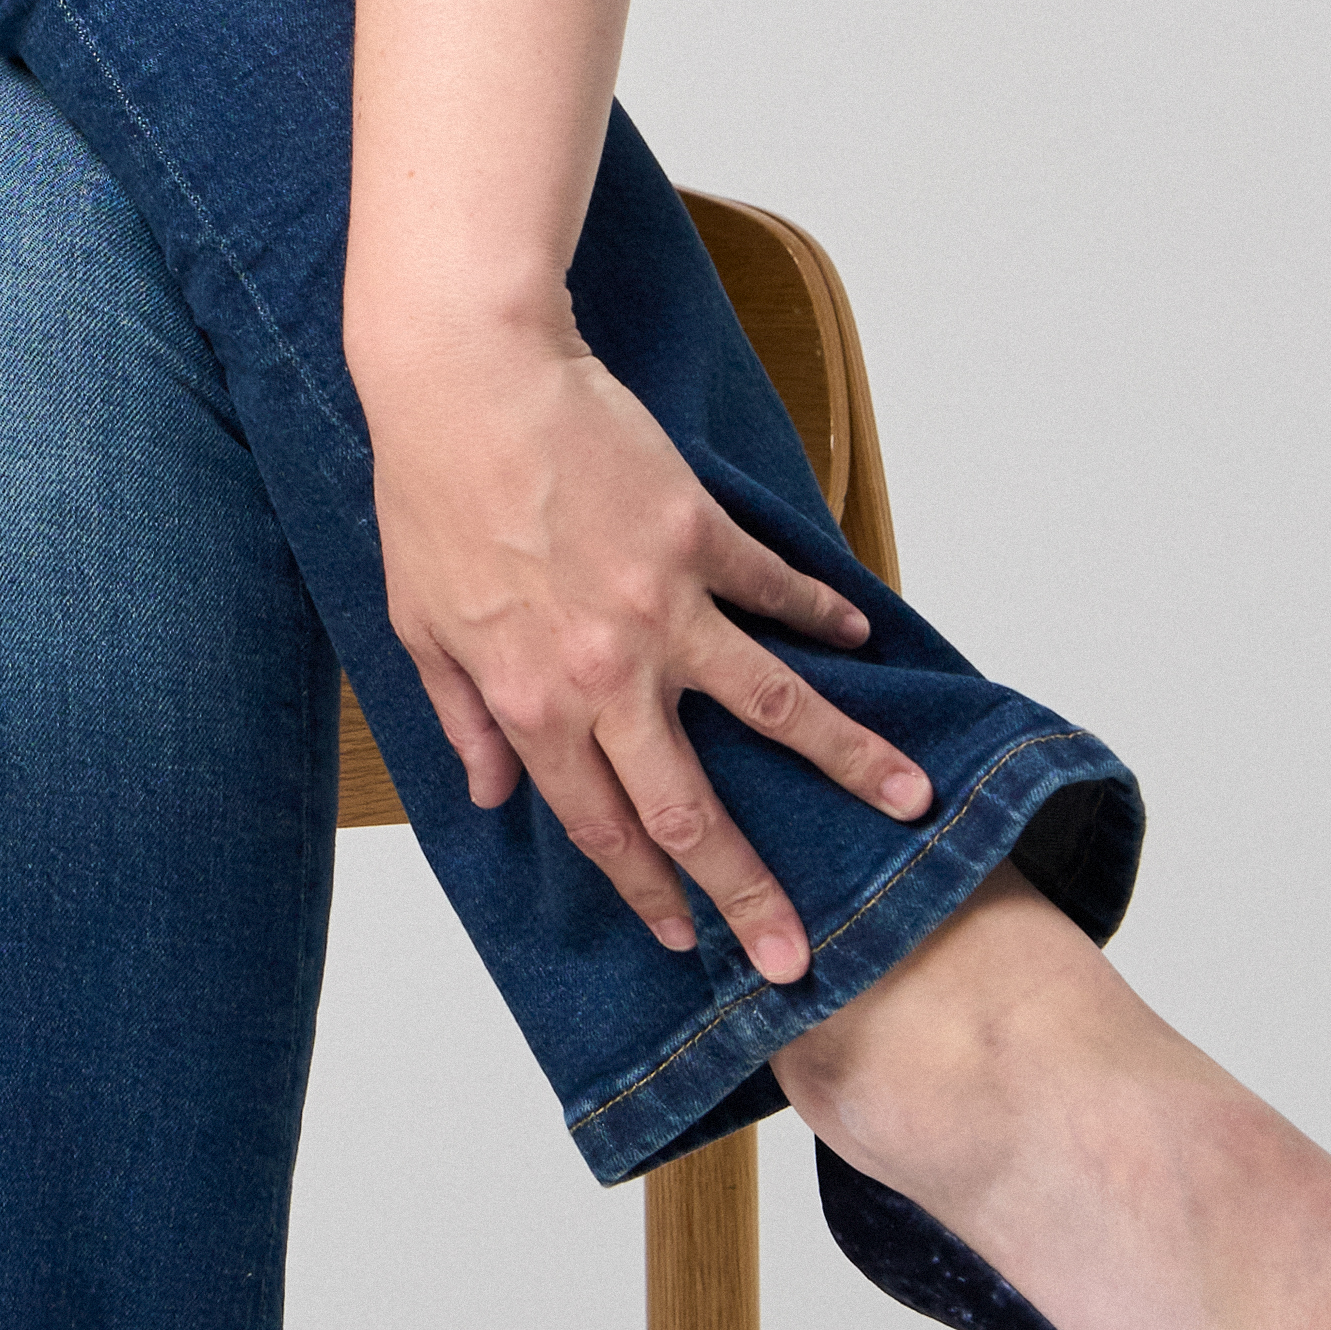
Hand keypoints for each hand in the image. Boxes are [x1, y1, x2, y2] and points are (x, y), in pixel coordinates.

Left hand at [354, 316, 928, 980]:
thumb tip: (487, 794)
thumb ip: (461, 717)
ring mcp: (666, 606)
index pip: (601, 827)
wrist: (465, 376)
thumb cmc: (428, 492)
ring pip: (776, 706)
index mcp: (534, 702)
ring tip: (912, 804)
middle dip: (751, 892)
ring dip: (848, 762)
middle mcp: (609, 673)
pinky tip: (860, 642)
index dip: (647, 891)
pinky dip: (824, 616)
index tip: (688, 940)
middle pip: (692, 807)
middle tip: (799, 952)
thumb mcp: (419, 625)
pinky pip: (778, 590)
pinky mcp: (703, 534)